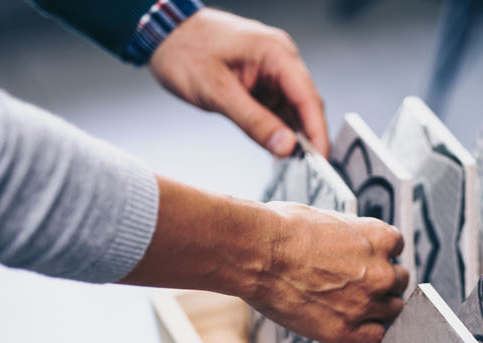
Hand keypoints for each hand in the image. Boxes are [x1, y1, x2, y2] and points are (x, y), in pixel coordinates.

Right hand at [120, 178, 407, 342]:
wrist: (256, 253)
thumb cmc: (282, 230)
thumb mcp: (327, 219)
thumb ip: (352, 237)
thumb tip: (354, 245)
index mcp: (379, 238)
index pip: (398, 248)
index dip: (381, 254)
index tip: (368, 258)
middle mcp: (381, 272)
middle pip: (399, 281)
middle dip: (383, 280)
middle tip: (361, 282)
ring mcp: (366, 304)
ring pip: (393, 309)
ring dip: (379, 306)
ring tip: (354, 302)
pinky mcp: (347, 330)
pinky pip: (376, 335)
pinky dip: (368, 331)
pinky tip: (353, 323)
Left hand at [149, 9, 327, 157]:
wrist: (162, 33)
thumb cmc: (184, 50)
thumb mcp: (217, 91)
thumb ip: (254, 121)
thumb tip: (286, 147)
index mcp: (275, 52)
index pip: (308, 97)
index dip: (317, 131)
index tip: (319, 160)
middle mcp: (279, 57)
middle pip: (305, 103)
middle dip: (307, 135)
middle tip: (305, 168)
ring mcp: (271, 68)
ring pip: (292, 107)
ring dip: (291, 133)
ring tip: (286, 160)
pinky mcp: (261, 78)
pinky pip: (277, 106)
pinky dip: (277, 126)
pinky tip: (274, 144)